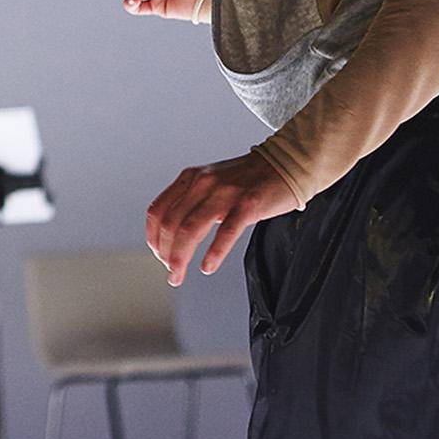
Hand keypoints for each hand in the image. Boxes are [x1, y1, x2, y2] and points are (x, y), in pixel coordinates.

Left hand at [146, 152, 297, 285]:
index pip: (157, 211)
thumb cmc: (249, 178)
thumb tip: (174, 234)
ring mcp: (225, 193)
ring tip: (179, 274)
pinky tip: (207, 266)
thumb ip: (191, 202)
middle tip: (171, 271)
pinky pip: (226, 231)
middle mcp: (203, 183)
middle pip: (170, 224)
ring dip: (180, 257)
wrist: (285, 164)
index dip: (153, 238)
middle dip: (165, 253)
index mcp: (190, 179)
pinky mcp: (248, 204)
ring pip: (190, 229)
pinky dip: (213, 253)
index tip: (158, 255)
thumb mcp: (210, 183)